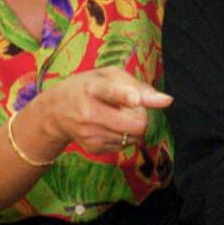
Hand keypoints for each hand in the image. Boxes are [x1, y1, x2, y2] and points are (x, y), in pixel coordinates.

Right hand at [42, 66, 171, 154]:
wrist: (56, 112)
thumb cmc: (89, 87)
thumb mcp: (109, 76)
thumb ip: (139, 86)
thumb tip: (167, 101)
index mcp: (92, 88)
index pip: (110, 92)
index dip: (125, 96)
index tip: (135, 99)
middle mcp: (89, 113)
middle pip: (136, 124)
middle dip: (142, 117)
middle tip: (131, 108)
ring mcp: (90, 134)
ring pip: (134, 137)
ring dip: (133, 127)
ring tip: (115, 115)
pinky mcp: (94, 149)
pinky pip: (125, 145)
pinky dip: (124, 136)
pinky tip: (109, 126)